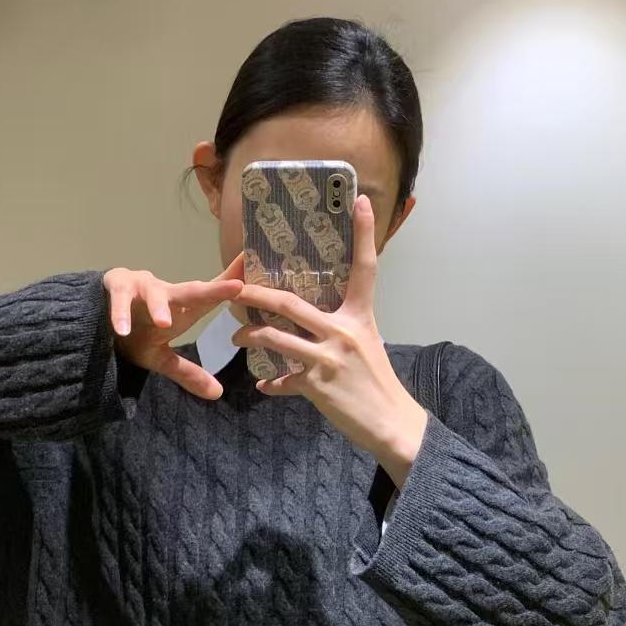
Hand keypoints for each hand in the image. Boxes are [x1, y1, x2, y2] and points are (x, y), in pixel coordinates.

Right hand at [104, 254, 243, 399]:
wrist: (95, 322)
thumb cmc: (136, 333)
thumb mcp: (161, 357)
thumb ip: (187, 372)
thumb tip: (217, 394)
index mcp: (182, 306)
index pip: (212, 297)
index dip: (233, 288)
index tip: (256, 281)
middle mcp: (166, 292)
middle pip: (192, 290)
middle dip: (214, 289)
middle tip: (236, 288)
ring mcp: (141, 286)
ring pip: (153, 293)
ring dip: (158, 306)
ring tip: (164, 323)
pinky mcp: (115, 285)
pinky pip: (119, 296)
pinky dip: (119, 312)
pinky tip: (122, 329)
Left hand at [231, 195, 428, 486]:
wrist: (391, 422)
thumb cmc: (378, 384)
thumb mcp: (367, 346)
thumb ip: (343, 329)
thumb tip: (320, 321)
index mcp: (360, 316)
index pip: (364, 268)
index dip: (364, 234)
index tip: (362, 202)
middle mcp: (343, 332)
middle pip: (291, 304)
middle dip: (257, 296)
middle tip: (234, 290)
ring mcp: (328, 359)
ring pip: (276, 339)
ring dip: (251, 337)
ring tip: (238, 337)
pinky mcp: (317, 386)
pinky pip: (284, 381)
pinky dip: (273, 384)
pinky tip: (265, 386)